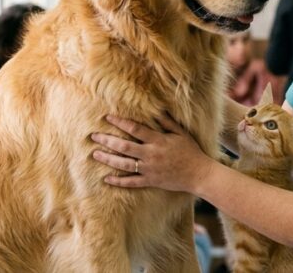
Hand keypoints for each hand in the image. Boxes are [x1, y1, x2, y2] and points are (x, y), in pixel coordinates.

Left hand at [90, 114, 217, 192]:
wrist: (199, 174)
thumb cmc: (191, 151)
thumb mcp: (181, 133)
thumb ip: (167, 122)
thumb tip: (156, 109)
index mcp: (158, 141)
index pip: (135, 129)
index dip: (120, 122)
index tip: (107, 117)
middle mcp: (150, 155)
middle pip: (124, 146)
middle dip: (107, 140)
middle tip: (93, 136)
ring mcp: (149, 169)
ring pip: (124, 164)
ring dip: (108, 159)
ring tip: (95, 154)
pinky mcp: (150, 181)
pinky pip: (131, 182)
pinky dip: (118, 181)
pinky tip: (106, 179)